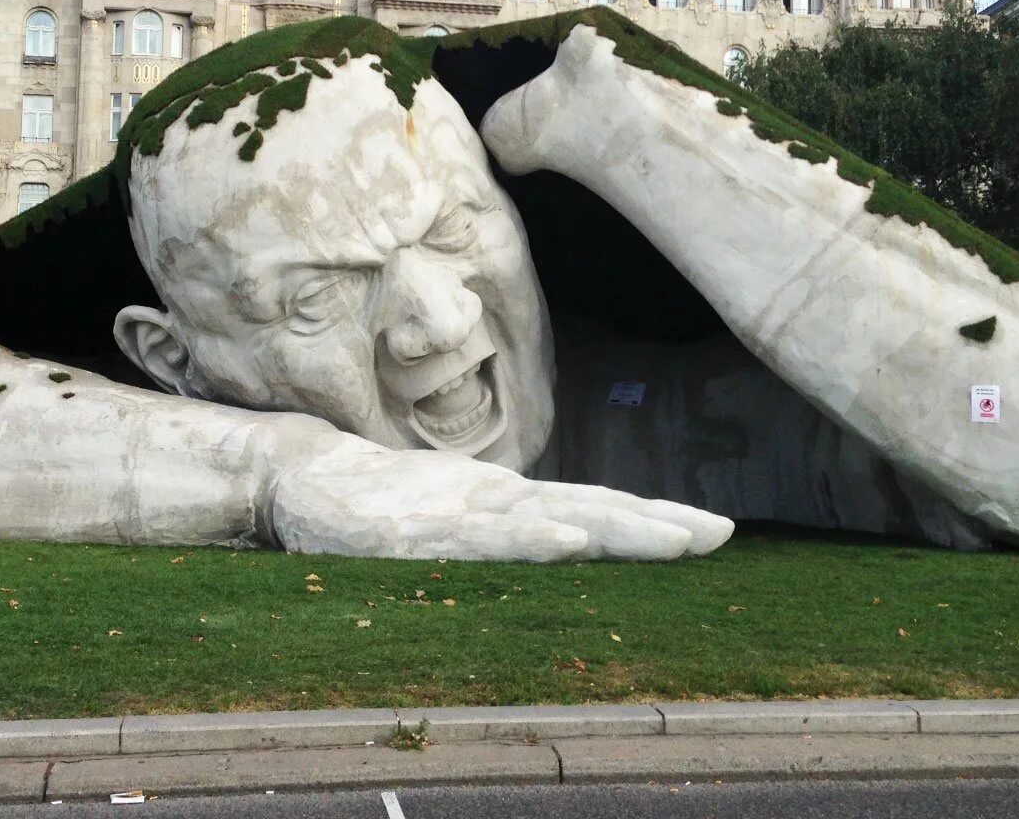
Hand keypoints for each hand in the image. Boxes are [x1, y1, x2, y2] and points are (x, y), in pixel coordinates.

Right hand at [268, 443, 732, 561]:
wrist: (295, 476)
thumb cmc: (372, 502)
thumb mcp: (443, 526)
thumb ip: (491, 533)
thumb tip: (553, 540)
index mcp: (504, 503)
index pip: (594, 507)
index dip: (652, 518)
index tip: (713, 529)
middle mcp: (492, 501)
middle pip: (590, 508)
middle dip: (658, 524)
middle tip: (723, 533)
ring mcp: (456, 512)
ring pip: (551, 519)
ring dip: (618, 529)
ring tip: (676, 541)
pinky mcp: (415, 532)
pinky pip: (482, 539)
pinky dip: (531, 538)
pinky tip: (570, 542)